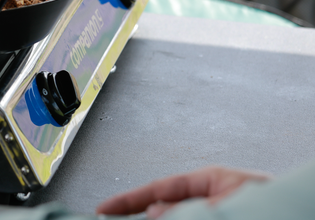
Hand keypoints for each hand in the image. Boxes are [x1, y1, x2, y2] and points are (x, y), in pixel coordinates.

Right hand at [96, 166, 270, 218]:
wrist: (306, 212)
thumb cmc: (283, 205)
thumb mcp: (227, 201)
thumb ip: (191, 209)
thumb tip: (157, 213)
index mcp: (214, 180)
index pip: (160, 188)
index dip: (128, 200)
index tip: (103, 210)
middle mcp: (213, 199)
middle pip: (165, 208)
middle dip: (140, 217)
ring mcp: (216, 214)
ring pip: (177, 217)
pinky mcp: (223, 219)